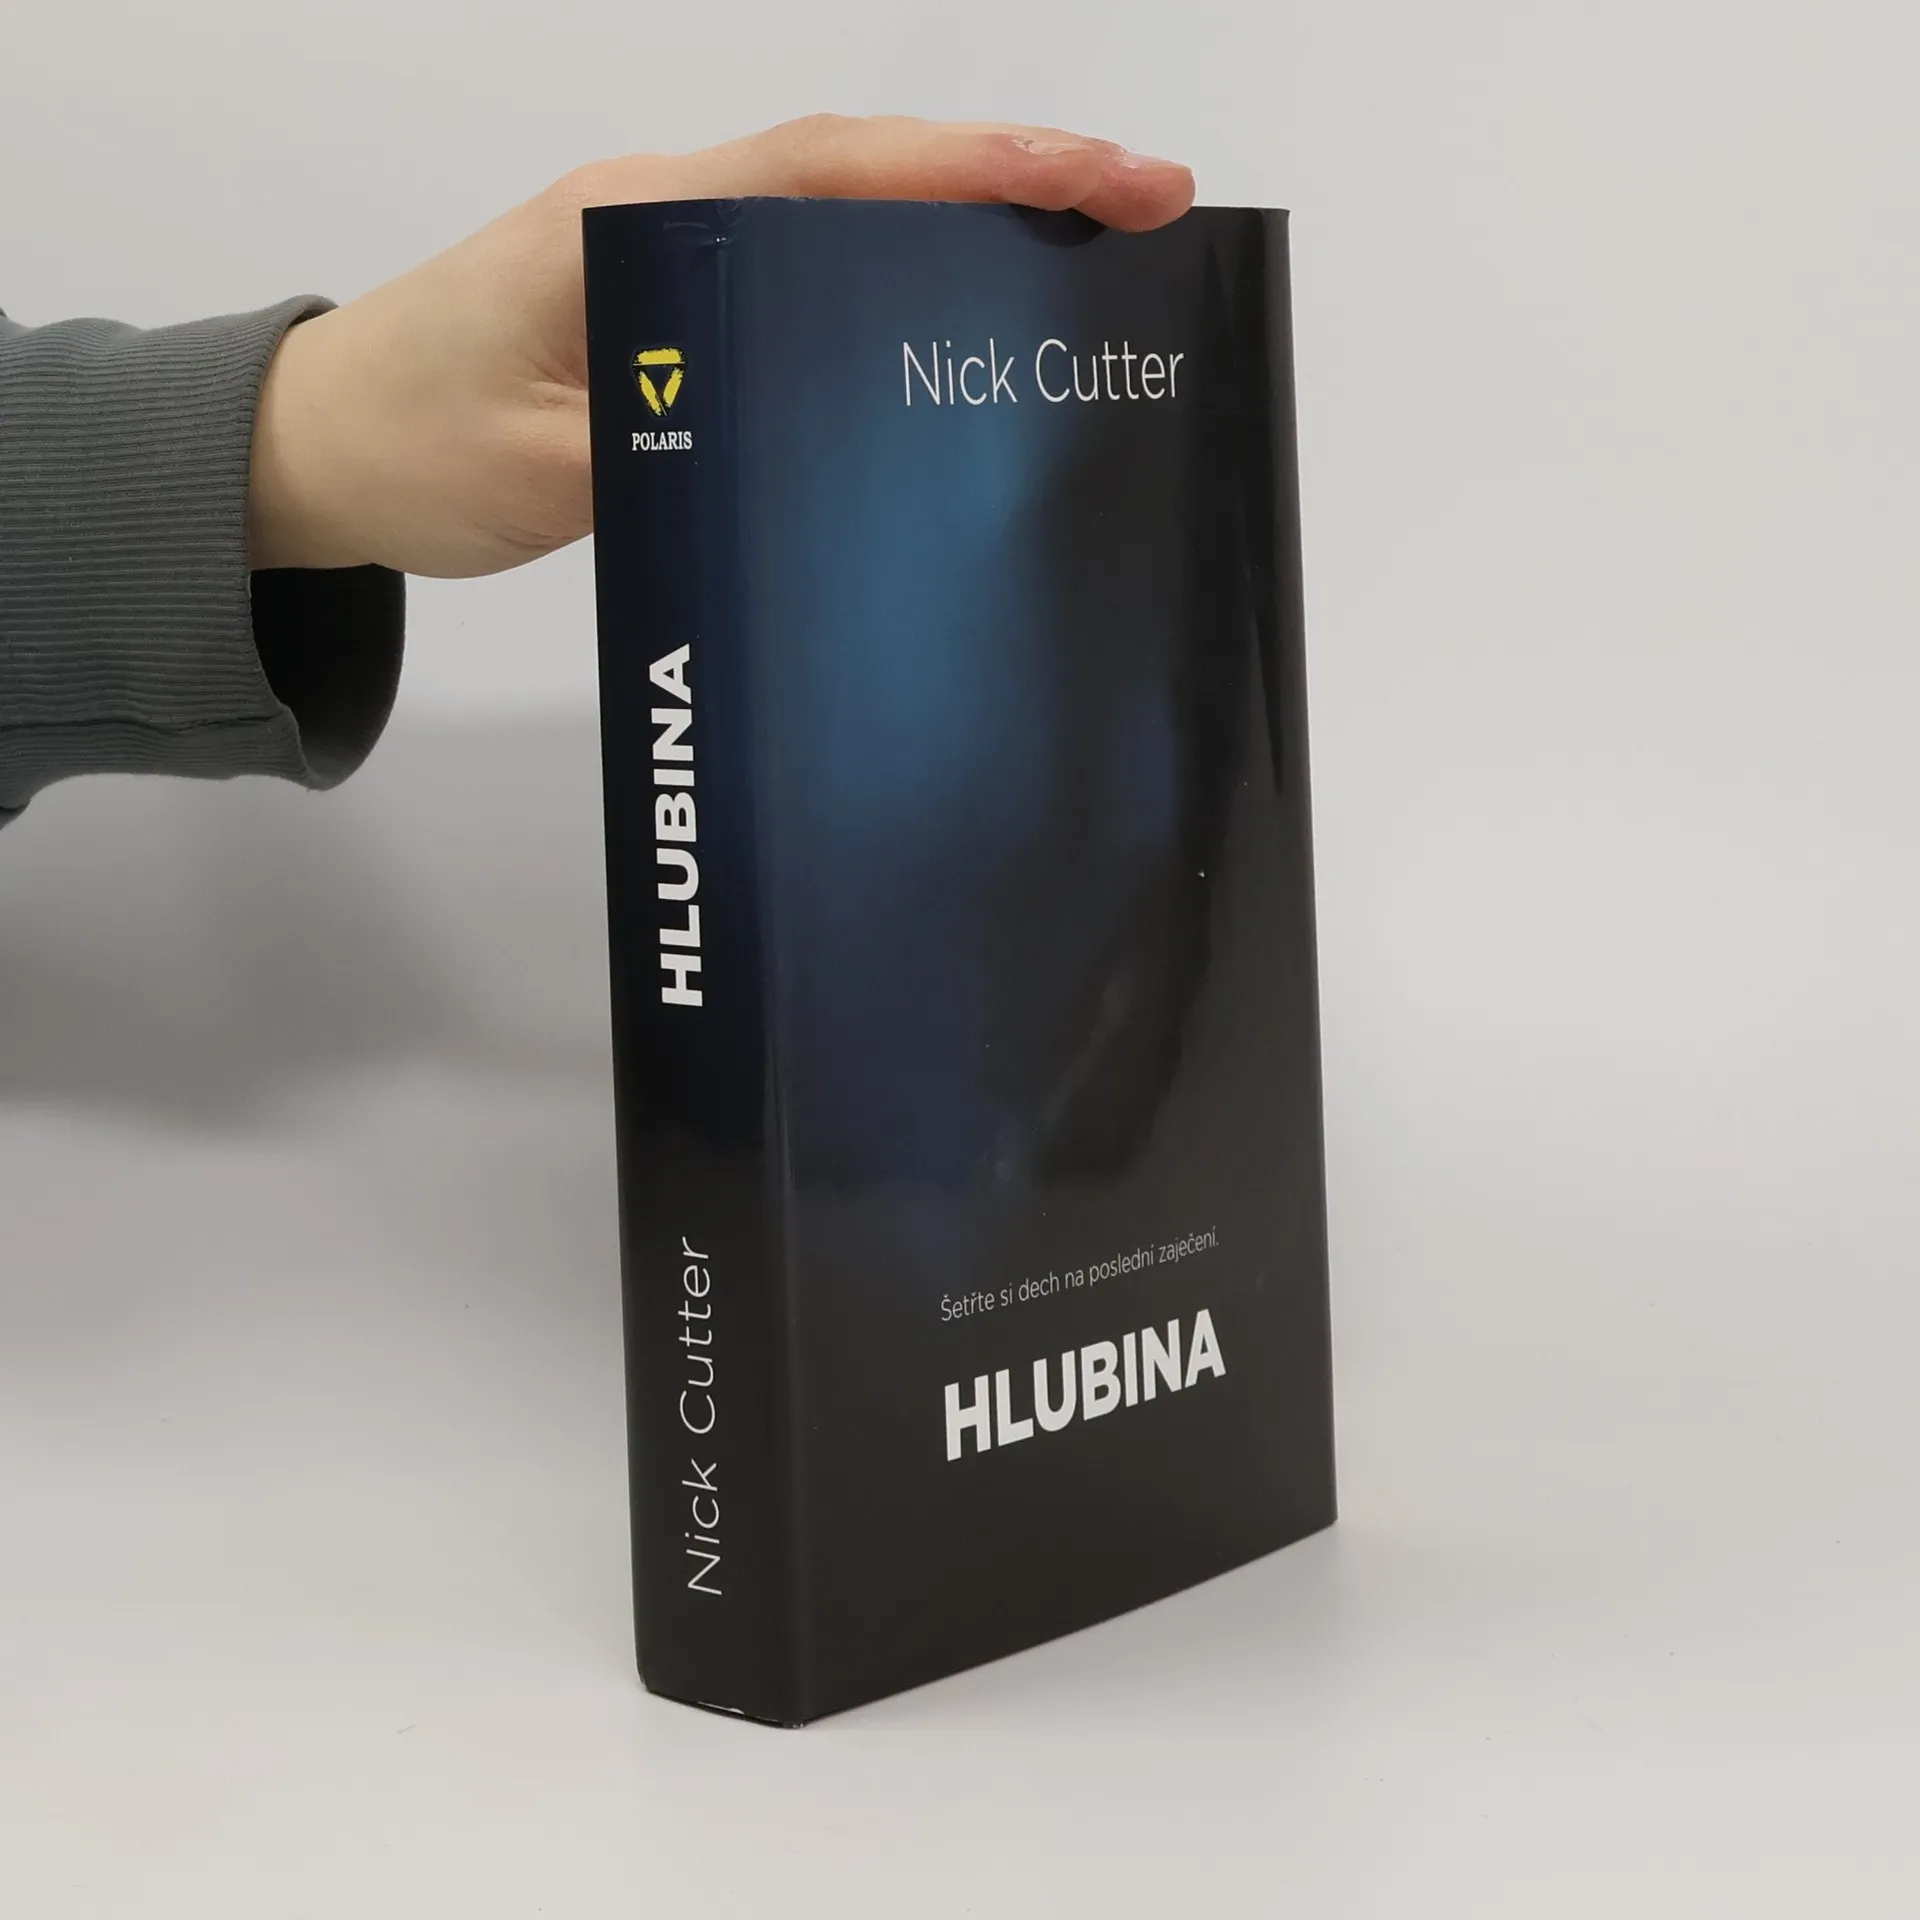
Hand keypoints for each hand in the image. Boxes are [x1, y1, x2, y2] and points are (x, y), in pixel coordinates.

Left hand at [247, 115, 1194, 577]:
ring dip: (963, 227)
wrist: (318, 445)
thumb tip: (804, 453)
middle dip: (1010, 181)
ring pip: (843, 221)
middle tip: (1148, 212)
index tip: (1106, 176)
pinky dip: (892, 285)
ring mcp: (669, 260)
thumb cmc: (410, 443)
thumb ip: (671, 450)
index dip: (978, 168)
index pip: (835, 174)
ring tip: (1087, 266)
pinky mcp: (670, 315)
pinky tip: (953, 327)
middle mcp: (665, 218)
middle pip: (865, 176)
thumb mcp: (544, 470)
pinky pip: (803, 282)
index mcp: (637, 226)